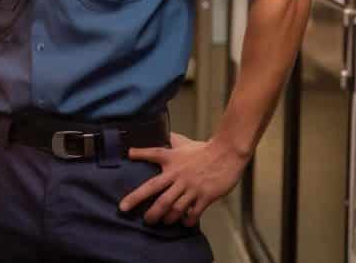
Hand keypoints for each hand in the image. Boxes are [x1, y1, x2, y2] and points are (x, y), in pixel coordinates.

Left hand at [120, 132, 248, 226]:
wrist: (227, 152)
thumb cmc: (204, 149)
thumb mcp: (185, 144)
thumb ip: (172, 142)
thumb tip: (164, 134)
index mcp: (173, 159)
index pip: (153, 154)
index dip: (140, 154)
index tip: (128, 155)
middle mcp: (179, 174)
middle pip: (157, 192)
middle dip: (146, 207)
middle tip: (141, 218)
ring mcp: (192, 187)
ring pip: (173, 208)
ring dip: (165, 218)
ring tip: (161, 222)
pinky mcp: (205, 196)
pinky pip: (193, 213)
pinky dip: (187, 221)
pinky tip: (184, 222)